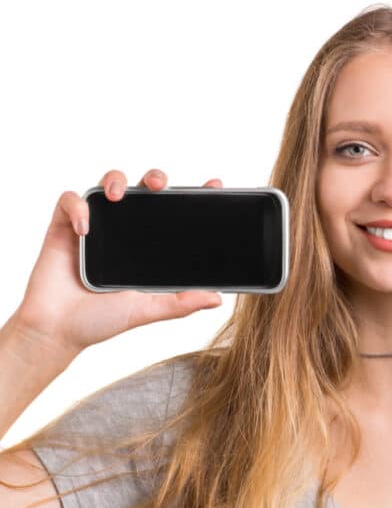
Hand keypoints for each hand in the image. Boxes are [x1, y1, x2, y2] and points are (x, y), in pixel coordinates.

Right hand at [15, 169, 224, 356]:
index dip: (191, 196)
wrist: (59, 329)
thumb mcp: (147, 310)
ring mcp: (95, 226)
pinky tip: (84, 229)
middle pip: (143, 189)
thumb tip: (217, 299)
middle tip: (159, 186)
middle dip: (154, 178)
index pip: (172, 213)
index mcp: (146, 246)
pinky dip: (77, 208)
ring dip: (115, 180)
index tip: (214, 186)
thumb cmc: (101, 319)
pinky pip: (70, 201)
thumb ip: (180, 303)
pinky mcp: (65, 227)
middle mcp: (123, 231)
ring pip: (108, 184)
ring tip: (118, 196)